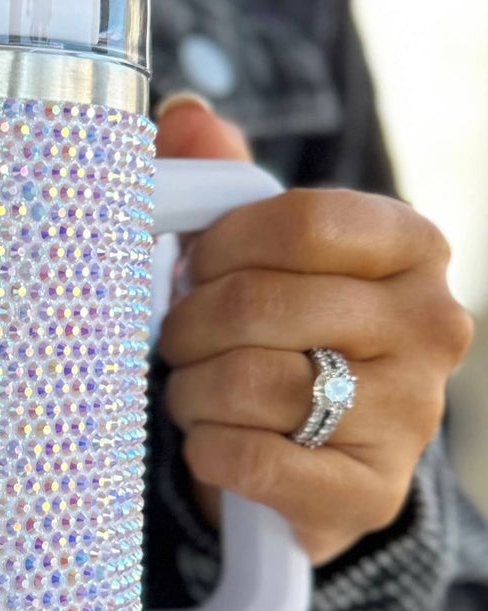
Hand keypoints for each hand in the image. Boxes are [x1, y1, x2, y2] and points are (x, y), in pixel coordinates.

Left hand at [155, 96, 473, 565]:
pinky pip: (253, 459)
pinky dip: (208, 449)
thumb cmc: (278, 338)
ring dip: (193, 390)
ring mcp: (410, 414)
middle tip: (180, 342)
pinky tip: (212, 442)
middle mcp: (430, 325)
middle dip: (190, 326)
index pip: (301, 221)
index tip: (196, 267)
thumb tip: (185, 118)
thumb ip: (224, 180)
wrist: (312, 462)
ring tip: (195, 392)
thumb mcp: (258, 254)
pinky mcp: (370, 492)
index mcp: (411, 248)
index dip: (221, 246)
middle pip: (261, 305)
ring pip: (251, 382)